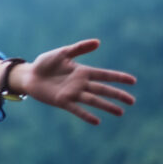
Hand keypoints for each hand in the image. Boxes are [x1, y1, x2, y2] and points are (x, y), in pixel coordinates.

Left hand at [20, 39, 135, 124]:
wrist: (29, 75)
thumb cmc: (46, 63)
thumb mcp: (62, 53)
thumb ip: (79, 48)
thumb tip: (98, 42)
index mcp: (83, 72)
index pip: (104, 75)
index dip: (118, 77)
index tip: (133, 80)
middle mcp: (81, 84)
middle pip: (102, 89)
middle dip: (117, 94)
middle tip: (132, 101)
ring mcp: (73, 93)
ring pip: (93, 100)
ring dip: (106, 106)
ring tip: (120, 112)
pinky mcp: (62, 101)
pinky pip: (76, 109)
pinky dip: (86, 115)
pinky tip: (96, 121)